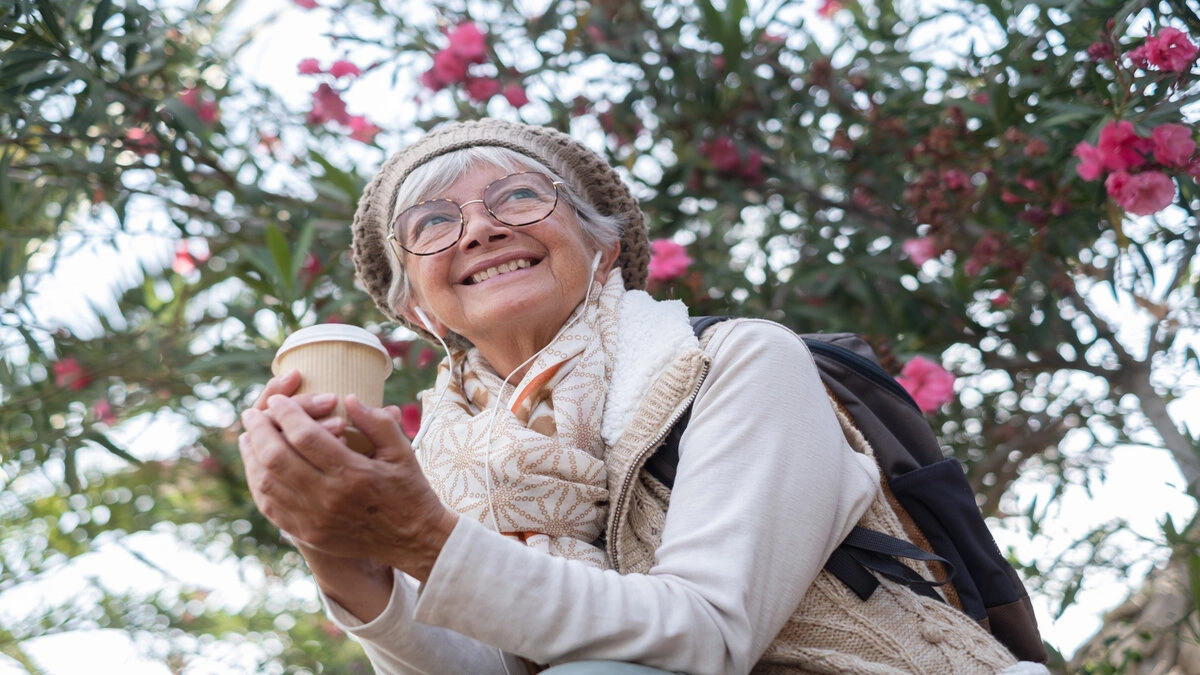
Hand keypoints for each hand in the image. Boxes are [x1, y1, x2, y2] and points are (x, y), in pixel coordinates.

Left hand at [239, 389, 456, 582]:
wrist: (413, 540)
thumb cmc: (409, 490)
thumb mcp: (402, 451)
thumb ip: (376, 422)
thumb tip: (348, 398)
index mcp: (353, 474)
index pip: (305, 436)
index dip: (286, 413)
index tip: (278, 400)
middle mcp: (328, 498)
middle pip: (277, 457)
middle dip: (260, 430)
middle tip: (252, 413)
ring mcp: (314, 519)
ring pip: (267, 483)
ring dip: (252, 456)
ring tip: (249, 437)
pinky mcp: (307, 534)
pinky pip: (270, 507)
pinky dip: (258, 483)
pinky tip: (257, 467)